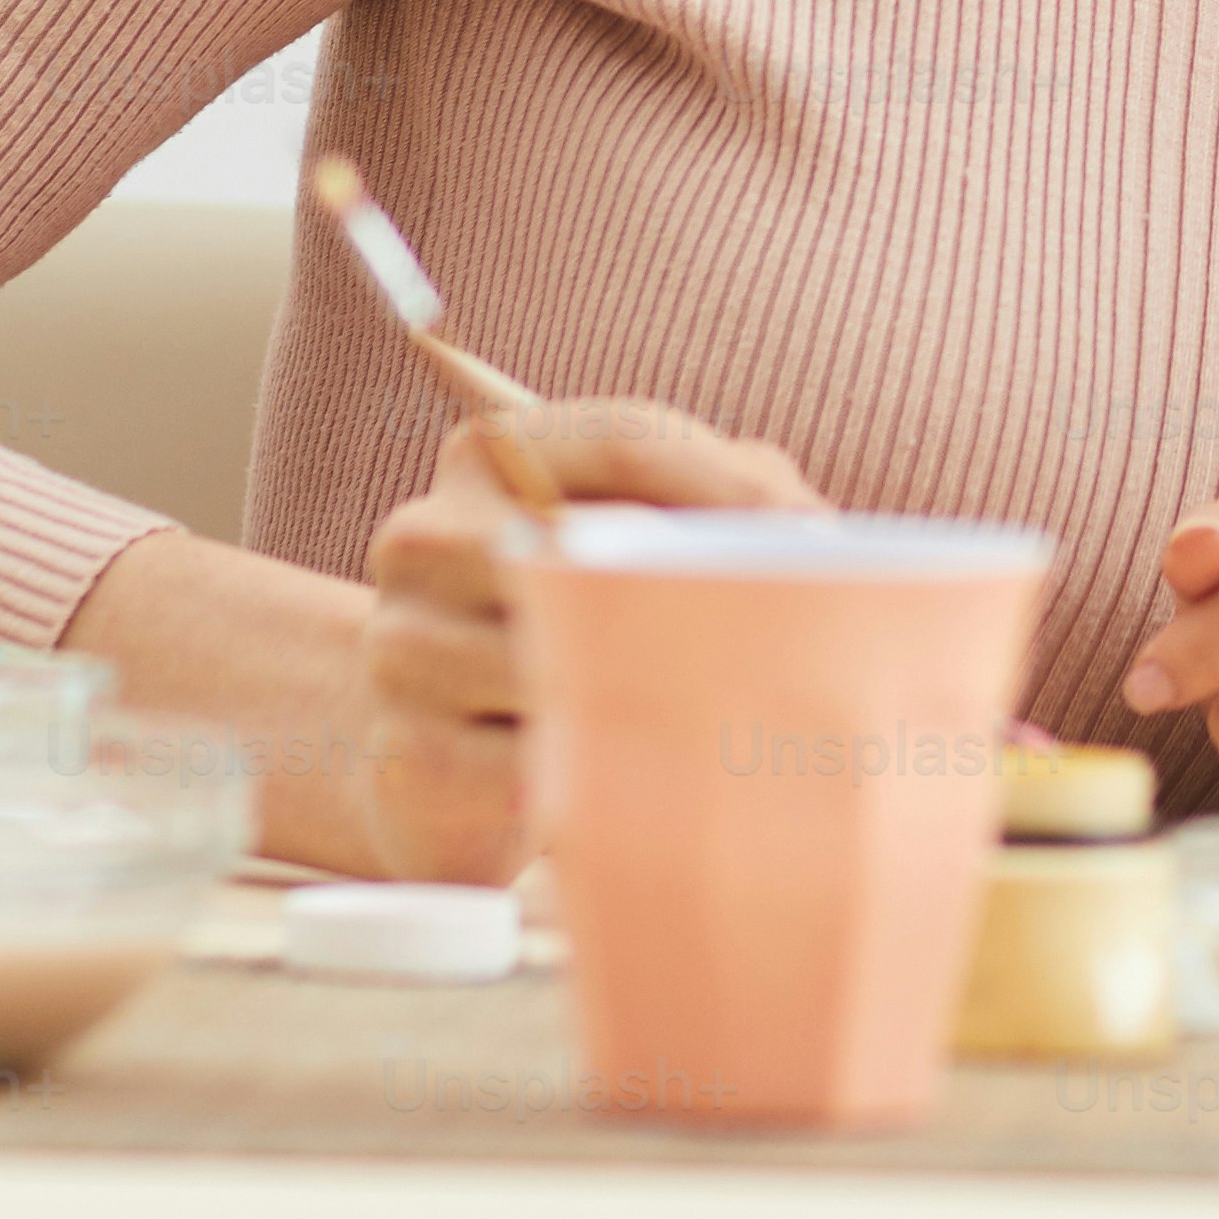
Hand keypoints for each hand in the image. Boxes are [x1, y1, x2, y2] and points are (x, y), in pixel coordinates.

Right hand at [352, 398, 817, 881]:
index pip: (622, 441)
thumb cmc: (572, 629)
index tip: (816, 541)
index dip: (729, 486)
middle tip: (789, 644)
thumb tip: (814, 540)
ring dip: (653, 700)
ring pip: (565, 667)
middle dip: (699, 602)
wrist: (436, 761)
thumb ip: (734, 497)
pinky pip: (538, 767)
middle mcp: (426, 536)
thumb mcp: (643, 536)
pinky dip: (602, 775)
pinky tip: (631, 778)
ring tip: (715, 719)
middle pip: (591, 553)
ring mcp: (402, 647)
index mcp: (491, 454)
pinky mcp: (410, 756)